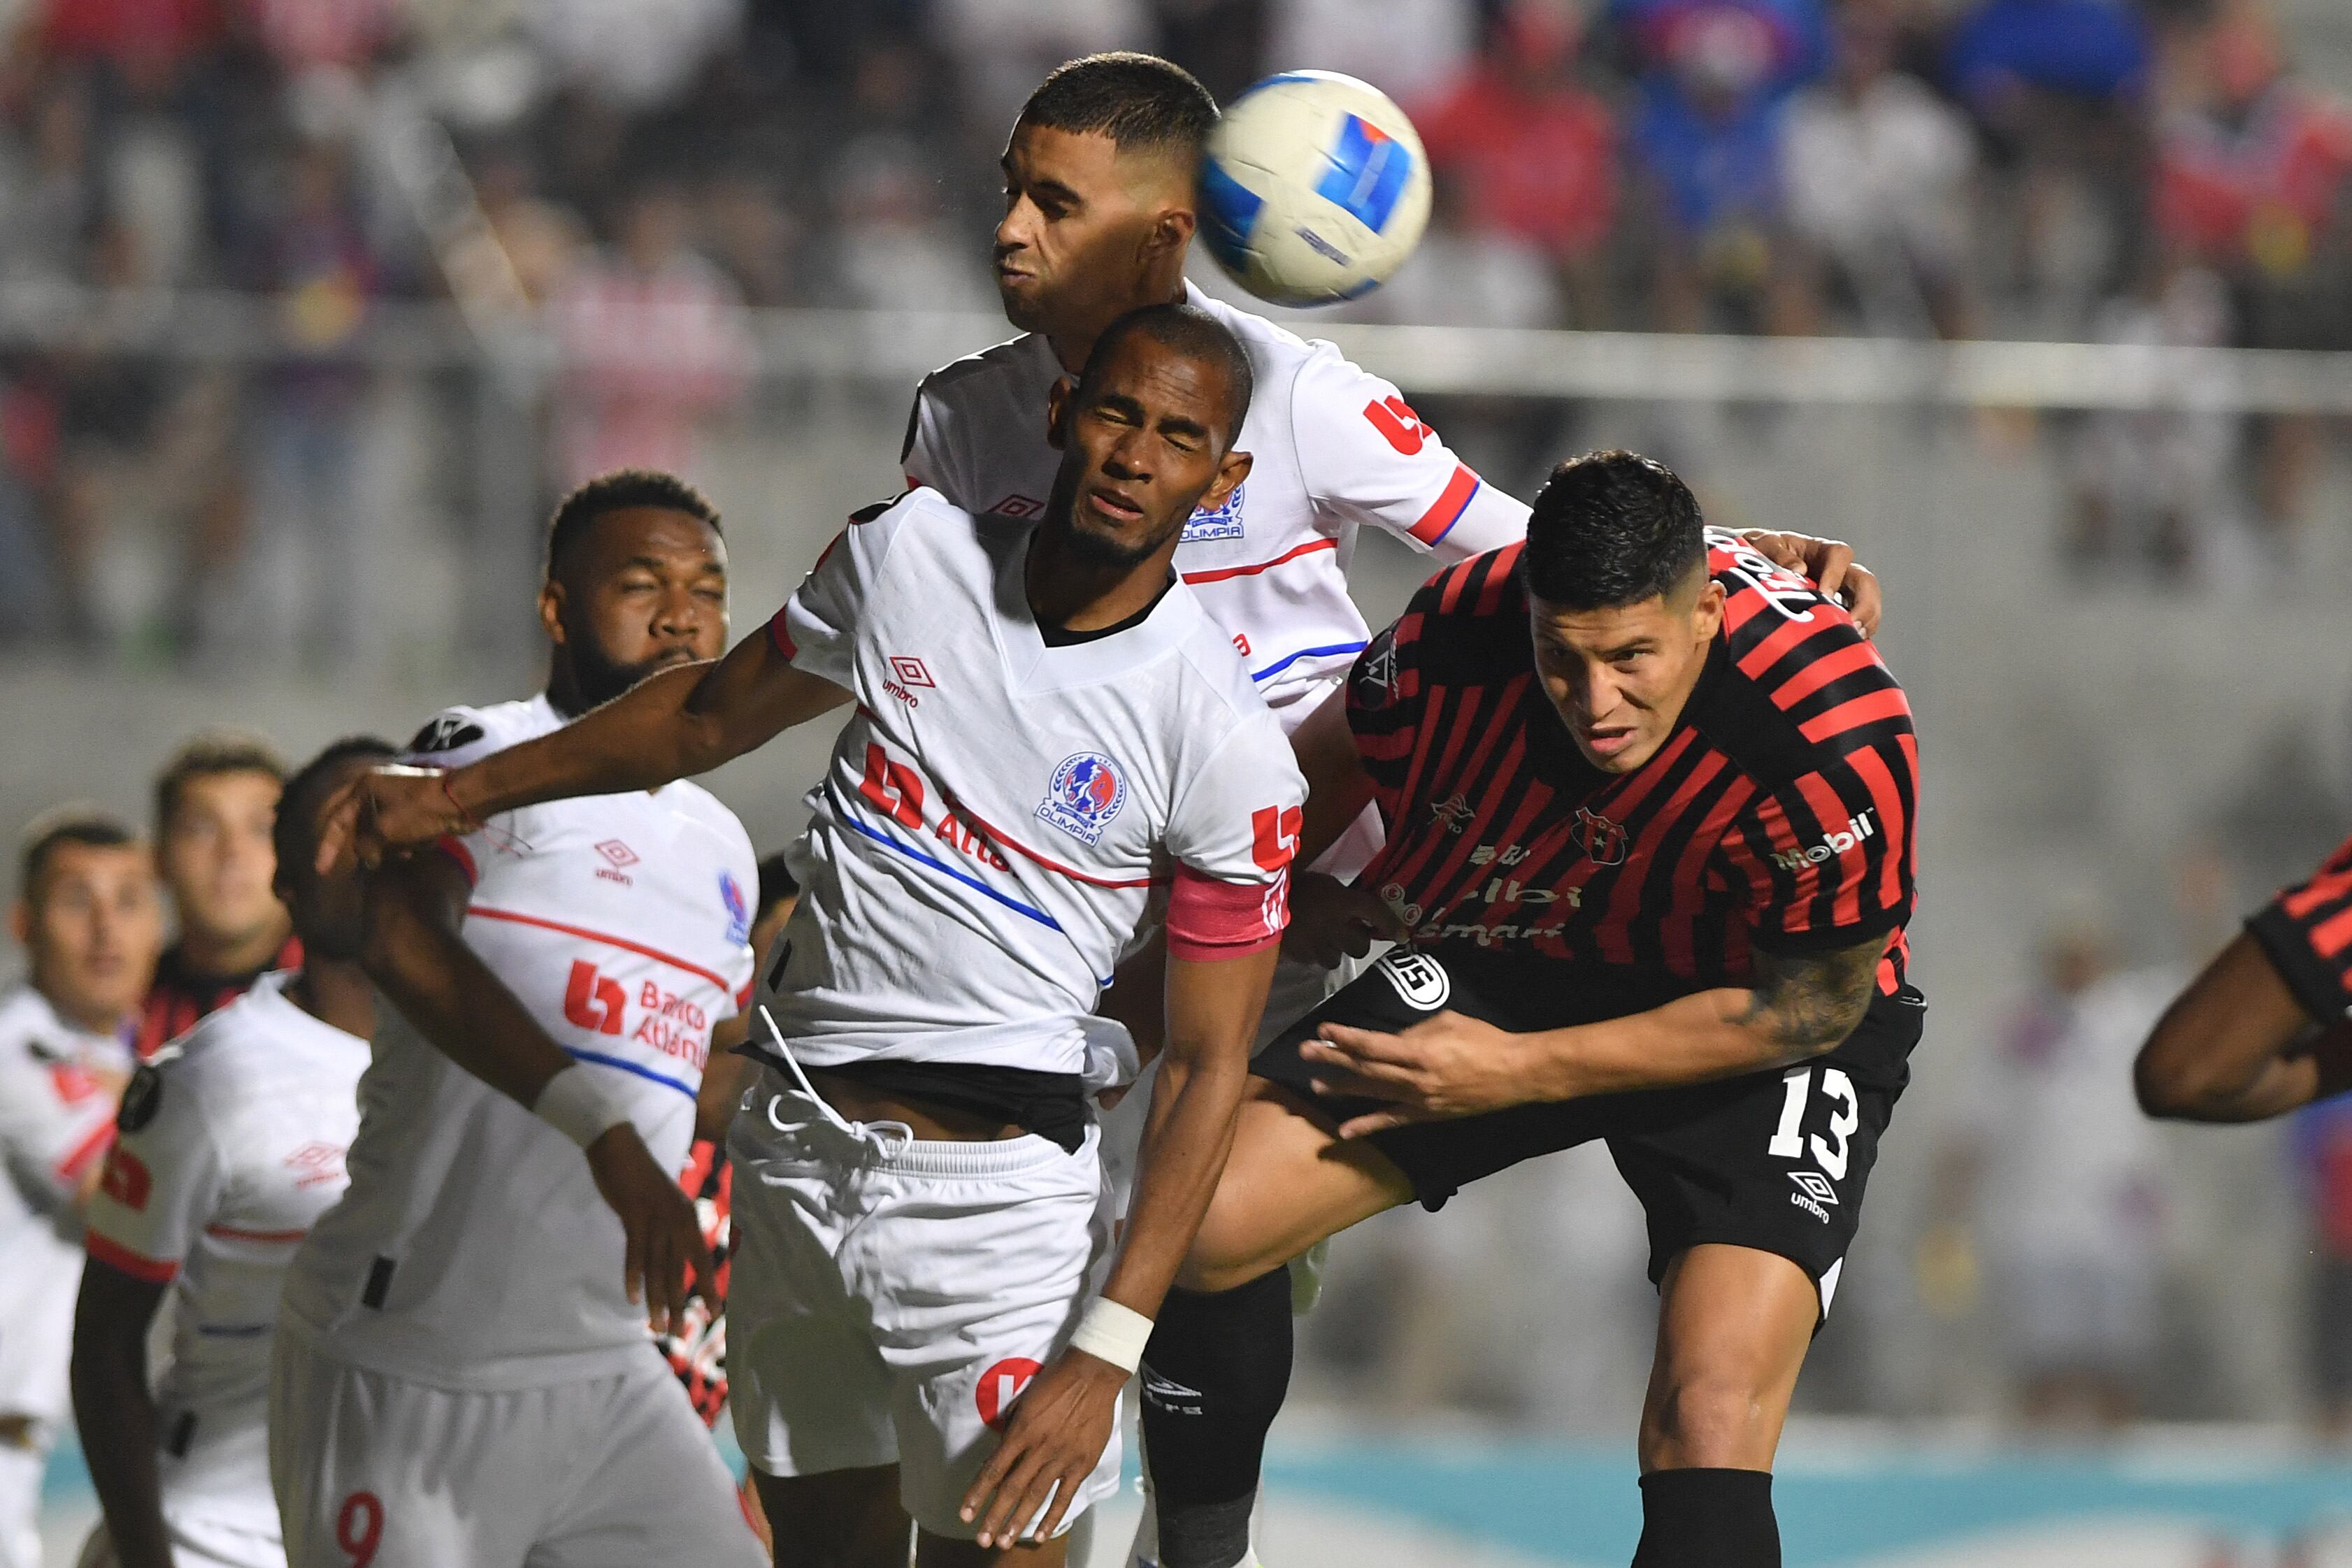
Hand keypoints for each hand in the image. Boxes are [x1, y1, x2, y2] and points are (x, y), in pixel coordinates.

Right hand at [314, 765, 475, 873]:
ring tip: (405, 852)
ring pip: (383, 832)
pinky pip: (403, 832)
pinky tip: (420, 847)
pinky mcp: (417, 810)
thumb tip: (367, 859)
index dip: (327, 847)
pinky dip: (409, 842)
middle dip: (369, 846)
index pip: (337, 819)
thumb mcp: (385, 830)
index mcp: (365, 786)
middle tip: (372, 863)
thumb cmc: (421, 810)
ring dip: (392, 846)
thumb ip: (366, 846)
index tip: (321, 870)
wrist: (465, 801)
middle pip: (361, 826)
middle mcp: (378, 789)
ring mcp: (399, 799)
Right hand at [583, 1125, 715, 1336]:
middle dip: (680, 1304)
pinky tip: (633, 1299)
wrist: (619, 1146)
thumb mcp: (664, 1202)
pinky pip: (634, 1252)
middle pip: (680, 1270)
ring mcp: (656, 1217)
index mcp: (688, 1217)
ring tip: (656, 1327)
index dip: (709, 1286)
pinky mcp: (633, 1214)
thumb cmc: (641, 1177)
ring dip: (657, 1300)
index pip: (703, 1258)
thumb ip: (670, 1228)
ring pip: (658, 1268)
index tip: (715, 1314)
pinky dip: (633, 1277)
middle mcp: (678, 1219)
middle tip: (678, 1333)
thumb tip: (675, 1255)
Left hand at [959, 1347, 1124, 1547]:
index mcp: (1021, 1431)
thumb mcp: (1024, 1399)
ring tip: (1005, 1541)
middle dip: (994, 1517)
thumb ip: (1010, 1427)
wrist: (1092, 1375)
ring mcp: (1062, 1458)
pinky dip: (1052, 1517)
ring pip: (1036, 1496)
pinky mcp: (1082, 1464)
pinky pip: (1064, 1496)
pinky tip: (1040, 1535)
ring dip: (1018, 1521)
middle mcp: (1038, 1449)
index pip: (993, 1469)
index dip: (977, 1494)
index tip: (965, 1515)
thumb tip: (997, 1452)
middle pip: (1011, 1489)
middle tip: (982, 1540)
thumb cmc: (1054, 1382)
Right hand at [1281, 873, 1408, 969]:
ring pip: (1337, 958)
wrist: (1258, 898)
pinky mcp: (1301, 955)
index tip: (1402, 936)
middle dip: (1357, 941)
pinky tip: (1307, 943)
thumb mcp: (1323, 882)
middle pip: (1360, 946)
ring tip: (1325, 941)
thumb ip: (1342, 896)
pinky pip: (1315, 961)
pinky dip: (1314, 954)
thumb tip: (1359, 911)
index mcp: (1341, 900)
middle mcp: (1335, 925)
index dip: (1391, 924)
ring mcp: (1317, 943)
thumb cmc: (1295, 884)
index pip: (1374, 911)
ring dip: (1335, 951)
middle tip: (1349, 933)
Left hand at [1299, 1011, 1537, 1136]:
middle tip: (1306, 1053)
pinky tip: (1346, 1131)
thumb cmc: (1484, 1040)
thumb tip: (1392, 1040)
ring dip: (1343, 1089)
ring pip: (1373, 1093)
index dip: (1345, 1037)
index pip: (1373, 1044)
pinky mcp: (1427, 1115)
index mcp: (1420, 1051)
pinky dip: (1368, 1124)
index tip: (1324, 1030)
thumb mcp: (1448, 1022)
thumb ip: (1415, 1032)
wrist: (1515, 1073)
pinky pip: (1393, 1120)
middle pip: (1365, 1069)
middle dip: (1333, 1060)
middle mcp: (1414, 1078)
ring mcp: (1419, 1100)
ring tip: (1317, 1084)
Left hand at [1737, 529, 1881, 638]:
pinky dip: (1856, 635)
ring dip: (1866, 622)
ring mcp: (1840, 593)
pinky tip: (1849, 648)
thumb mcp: (1764, 547)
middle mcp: (1836, 571)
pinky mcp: (1837, 614)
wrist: (1749, 571)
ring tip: (1854, 640)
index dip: (1835, 574)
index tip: (1824, 596)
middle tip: (1851, 626)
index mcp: (1820, 551)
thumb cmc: (1759, 555)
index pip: (1839, 555)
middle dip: (1864, 604)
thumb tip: (1799, 570)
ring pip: (1867, 603)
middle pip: (1865, 582)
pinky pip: (1856, 623)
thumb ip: (1778, 554)